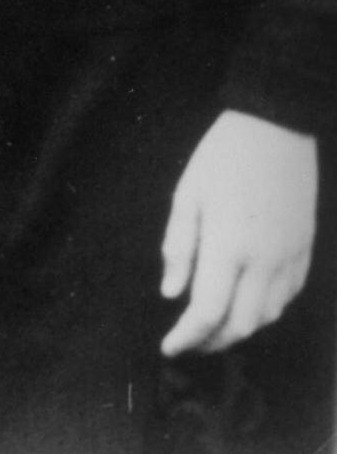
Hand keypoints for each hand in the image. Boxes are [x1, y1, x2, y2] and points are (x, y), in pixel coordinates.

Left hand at [160, 109, 317, 355]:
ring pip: (267, 317)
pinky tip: (246, 303)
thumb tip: (171, 294)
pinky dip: (265, 311)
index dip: (187, 337)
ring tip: (214, 326)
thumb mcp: (188, 193)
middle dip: (212, 342)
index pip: (208, 311)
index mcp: (229, 246)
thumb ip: (179, 246)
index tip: (168, 347)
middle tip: (189, 341)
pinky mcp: (305, 252)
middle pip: (241, 325)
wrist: (276, 128)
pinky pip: (287, 298)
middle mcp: (264, 262)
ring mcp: (290, 259)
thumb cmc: (222, 157)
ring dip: (239, 330)